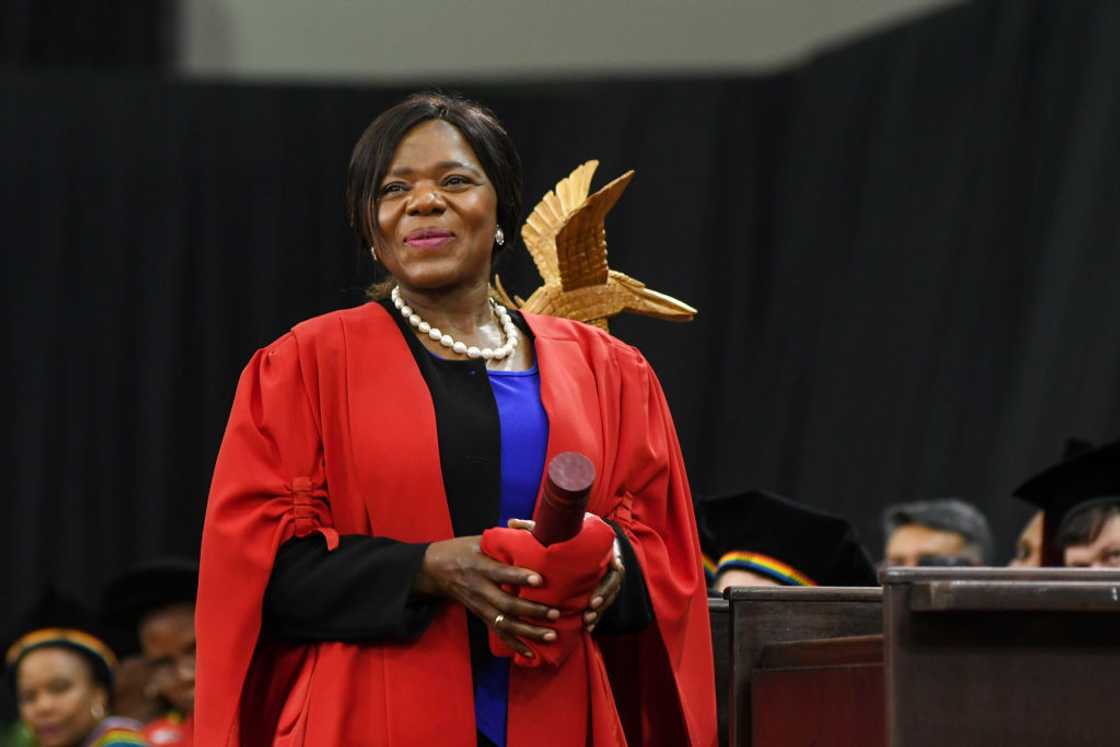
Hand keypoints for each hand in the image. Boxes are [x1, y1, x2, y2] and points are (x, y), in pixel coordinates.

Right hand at [415, 535, 559, 657]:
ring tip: (550, 635)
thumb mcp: (480, 539)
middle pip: (506, 604)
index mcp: (480, 566)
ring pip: (504, 623)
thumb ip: (506, 537)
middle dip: (531, 611)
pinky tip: (531, 654)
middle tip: (554, 613)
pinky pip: (498, 633)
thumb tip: (536, 529)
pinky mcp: (480, 616)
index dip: (519, 577)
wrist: (435, 569)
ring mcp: (480, 606)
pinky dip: (514, 645)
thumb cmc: (463, 549)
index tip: (540, 580)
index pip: (501, 573)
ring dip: (528, 632)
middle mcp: (480, 588)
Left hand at [507, 518, 623, 632]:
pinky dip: (596, 616)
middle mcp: (609, 562)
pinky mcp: (601, 588)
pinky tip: (586, 628)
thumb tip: (511, 522)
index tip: (595, 592)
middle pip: (614, 582)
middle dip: (604, 597)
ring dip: (600, 610)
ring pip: (610, 596)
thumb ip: (536, 527)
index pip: (615, 562)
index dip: (609, 577)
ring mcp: (607, 576)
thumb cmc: (566, 532)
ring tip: (587, 621)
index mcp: (604, 546)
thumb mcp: (552, 529)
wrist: (581, 537)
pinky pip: (603, 605)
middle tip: (590, 608)